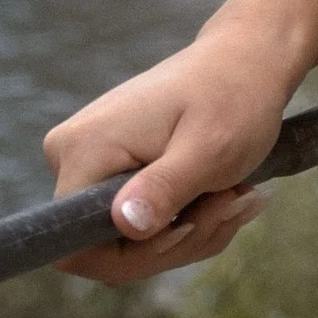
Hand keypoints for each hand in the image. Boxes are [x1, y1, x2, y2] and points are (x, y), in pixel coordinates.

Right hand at [43, 26, 296, 284]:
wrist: (246, 60)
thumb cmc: (234, 97)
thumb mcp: (209, 148)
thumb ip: (165, 187)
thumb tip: (124, 224)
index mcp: (84, 149)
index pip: (79, 249)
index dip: (136, 256)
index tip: (190, 224)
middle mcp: (71, 156)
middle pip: (109, 249)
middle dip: (178, 240)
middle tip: (230, 204)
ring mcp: (90, 162)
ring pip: (131, 240)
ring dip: (191, 229)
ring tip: (232, 194)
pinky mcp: (110, 168)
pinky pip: (142, 223)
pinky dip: (187, 218)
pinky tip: (221, 194)